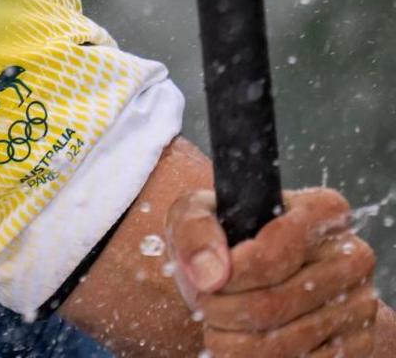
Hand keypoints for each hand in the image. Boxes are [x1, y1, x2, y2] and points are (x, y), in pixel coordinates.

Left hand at [168, 187, 384, 356]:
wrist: (259, 278)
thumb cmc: (227, 239)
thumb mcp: (199, 215)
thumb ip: (196, 231)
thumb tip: (209, 274)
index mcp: (324, 212)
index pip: (271, 256)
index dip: (228, 276)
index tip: (206, 280)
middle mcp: (352, 256)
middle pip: (273, 303)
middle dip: (222, 310)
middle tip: (204, 305)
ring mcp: (360, 303)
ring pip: (286, 342)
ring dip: (234, 342)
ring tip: (218, 325)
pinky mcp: (358, 343)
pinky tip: (240, 344)